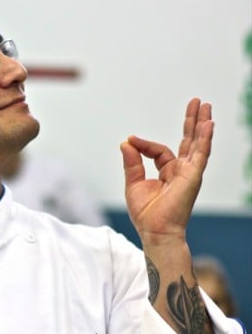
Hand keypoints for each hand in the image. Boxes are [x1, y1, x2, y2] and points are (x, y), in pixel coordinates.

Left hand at [120, 98, 213, 248]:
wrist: (155, 231)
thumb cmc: (146, 214)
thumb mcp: (133, 184)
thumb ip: (132, 162)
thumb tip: (126, 142)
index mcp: (166, 173)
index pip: (158, 150)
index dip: (144, 144)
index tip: (130, 141)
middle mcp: (180, 171)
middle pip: (188, 141)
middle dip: (191, 122)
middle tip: (196, 102)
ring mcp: (188, 173)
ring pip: (197, 143)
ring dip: (201, 124)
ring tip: (205, 106)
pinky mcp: (193, 176)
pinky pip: (201, 154)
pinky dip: (205, 138)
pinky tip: (208, 123)